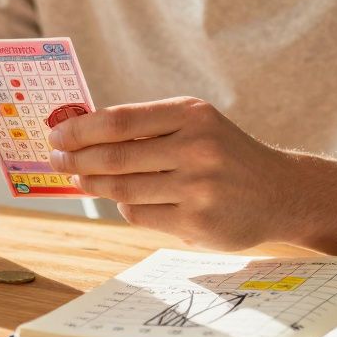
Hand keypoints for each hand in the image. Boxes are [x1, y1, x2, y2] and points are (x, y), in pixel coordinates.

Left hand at [47, 97, 295, 249]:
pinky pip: (140, 215)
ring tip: (79, 179)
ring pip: (123, 189)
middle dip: (77, 159)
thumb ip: (146, 127)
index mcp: (191, 114)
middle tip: (56, 160)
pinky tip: (122, 200)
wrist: (280, 192)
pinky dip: (124, 207)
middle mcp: (196, 148)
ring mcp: (198, 187)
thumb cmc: (224, 154)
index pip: (120, 120)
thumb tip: (81, 134)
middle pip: (115, 157)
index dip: (81, 129)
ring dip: (93, 185)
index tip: (56, 135)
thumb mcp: (195, 124)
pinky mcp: (196, 221)